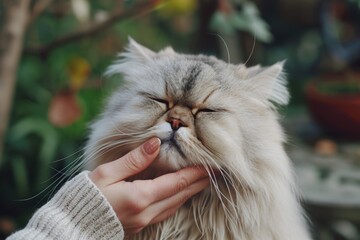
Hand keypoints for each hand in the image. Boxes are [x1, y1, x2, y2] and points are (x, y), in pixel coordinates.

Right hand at [89, 138, 209, 234]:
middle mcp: (147, 212)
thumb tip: (156, 142)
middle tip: (214, 172)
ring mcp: (144, 221)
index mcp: (140, 197)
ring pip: (175, 205)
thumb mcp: (107, 173)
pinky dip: (177, 200)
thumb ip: (134, 159)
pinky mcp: (140, 225)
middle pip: (180, 195)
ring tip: (202, 180)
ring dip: (190, 192)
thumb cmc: (87, 196)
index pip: (177, 183)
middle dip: (199, 182)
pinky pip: (166, 211)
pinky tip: (180, 193)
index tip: (211, 165)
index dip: (196, 173)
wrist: (73, 225)